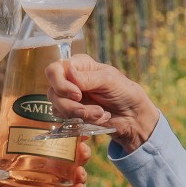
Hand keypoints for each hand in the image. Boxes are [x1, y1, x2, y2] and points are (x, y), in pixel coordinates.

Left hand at [0, 135, 93, 186]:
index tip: (79, 126)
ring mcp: (48, 182)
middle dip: (81, 152)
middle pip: (71, 157)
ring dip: (81, 171)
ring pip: (71, 175)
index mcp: (37, 150)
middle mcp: (47, 165)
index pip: (58, 139)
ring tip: (81, 170)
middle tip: (82, 148)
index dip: (71, 133)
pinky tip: (79, 186)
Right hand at [45, 55, 160, 152]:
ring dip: (79, 114)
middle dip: (71, 105)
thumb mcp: (109, 80)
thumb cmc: (124, 92)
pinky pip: (64, 118)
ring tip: (100, 114)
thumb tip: (69, 72)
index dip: (61, 84)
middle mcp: (70, 80)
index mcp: (79, 65)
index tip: (77, 94)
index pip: (54, 70)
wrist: (132, 116)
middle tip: (89, 110)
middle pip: (53, 91)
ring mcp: (69, 97)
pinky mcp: (72, 113)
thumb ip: (88, 78)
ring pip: (57, 107)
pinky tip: (98, 118)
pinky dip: (81, 120)